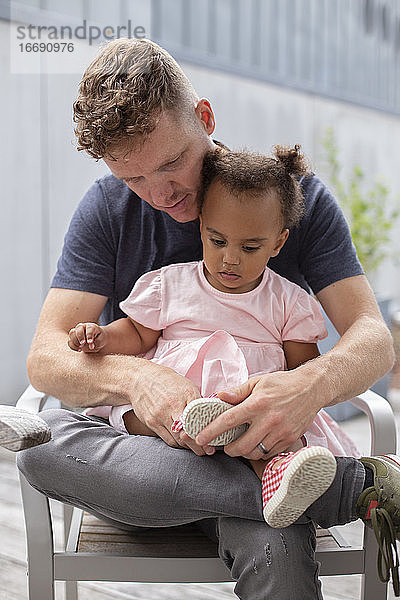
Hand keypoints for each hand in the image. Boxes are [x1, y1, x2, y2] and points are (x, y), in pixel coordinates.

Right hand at [68, 322, 106, 352]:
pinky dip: (73, 347)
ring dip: (75, 342)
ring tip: (81, 348)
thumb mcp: (101, 341)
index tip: (90, 342)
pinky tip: (79, 350)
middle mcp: (83, 327)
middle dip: (80, 337)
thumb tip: (90, 346)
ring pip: (72, 334)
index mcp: (91, 326)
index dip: (89, 335)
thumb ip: (97, 342)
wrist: (96, 340)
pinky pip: (70, 342)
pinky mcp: (72, 338)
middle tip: (83, 343)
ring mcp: (76, 331)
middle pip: (78, 329)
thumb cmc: (99, 339)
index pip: (89, 329)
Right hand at [130, 360, 215, 455]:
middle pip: (188, 433)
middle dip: (200, 444)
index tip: (215, 440)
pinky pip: (167, 439)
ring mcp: (160, 416)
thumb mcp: (186, 385)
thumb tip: (212, 416)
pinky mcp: (151, 423)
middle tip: (209, 450)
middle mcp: (172, 406)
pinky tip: (184, 443)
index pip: (199, 417)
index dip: (208, 431)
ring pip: (178, 440)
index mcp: (185, 394)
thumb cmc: (167, 381)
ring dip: (189, 446)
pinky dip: (177, 443)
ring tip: (199, 448)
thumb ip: (198, 402)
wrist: (140, 379)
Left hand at [195, 369, 321, 459]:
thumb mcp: (257, 382)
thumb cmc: (282, 384)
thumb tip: (218, 396)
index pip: (229, 421)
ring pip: (256, 452)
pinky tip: (258, 442)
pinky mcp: (290, 439)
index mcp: (257, 404)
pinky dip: (261, 451)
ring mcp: (281, 432)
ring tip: (242, 444)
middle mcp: (269, 420)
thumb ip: (237, 392)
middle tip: (226, 445)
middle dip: (229, 449)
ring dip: (245, 452)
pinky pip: (270, 453)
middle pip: (242, 446)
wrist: (311, 388)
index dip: (212, 431)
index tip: (200, 438)